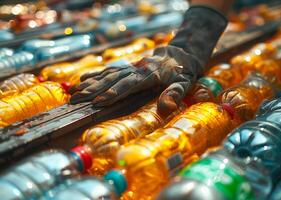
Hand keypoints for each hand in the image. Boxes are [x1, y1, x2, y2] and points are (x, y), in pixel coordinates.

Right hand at [70, 45, 201, 115]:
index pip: (129, 85)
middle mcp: (136, 70)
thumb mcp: (184, 83)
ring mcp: (130, 67)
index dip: (114, 93)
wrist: (179, 54)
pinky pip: (109, 70)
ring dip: (90, 83)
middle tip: (77, 100)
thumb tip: (167, 108)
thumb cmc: (182, 72)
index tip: (99, 101)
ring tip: (74, 92)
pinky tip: (82, 78)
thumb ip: (175, 94)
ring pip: (107, 75)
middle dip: (93, 90)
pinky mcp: (128, 67)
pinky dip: (95, 74)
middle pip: (112, 80)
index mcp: (149, 76)